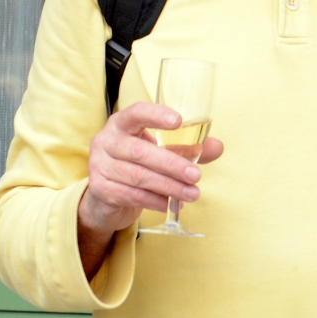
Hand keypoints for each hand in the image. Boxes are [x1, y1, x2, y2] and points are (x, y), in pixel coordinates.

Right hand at [76, 104, 224, 277]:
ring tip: (192, 193)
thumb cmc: (138, 165)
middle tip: (196, 175)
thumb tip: (217, 146)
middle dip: (172, 165)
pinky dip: (154, 200)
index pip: (136, 113)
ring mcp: (99, 165)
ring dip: (169, 187)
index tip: (178, 121)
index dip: (156, 115)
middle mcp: (106, 141)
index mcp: (122, 123)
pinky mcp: (99, 189)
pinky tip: (169, 204)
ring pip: (138, 176)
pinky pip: (131, 195)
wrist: (107, 197)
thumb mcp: (161, 152)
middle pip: (140, 152)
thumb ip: (187, 148)